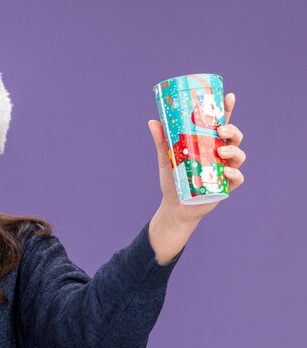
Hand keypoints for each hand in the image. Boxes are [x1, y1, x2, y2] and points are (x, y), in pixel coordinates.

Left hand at [147, 93, 245, 226]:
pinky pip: (237, 178)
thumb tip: (152, 122)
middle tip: (221, 129)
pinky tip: (226, 172)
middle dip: (232, 129)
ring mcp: (224, 169)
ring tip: (223, 151)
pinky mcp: (225, 186)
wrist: (174, 207)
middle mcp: (220, 154)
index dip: (227, 110)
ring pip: (238, 155)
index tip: (229, 97)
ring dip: (234, 150)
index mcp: (208, 144)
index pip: (221, 123)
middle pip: (234, 137)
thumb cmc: (173, 180)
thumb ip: (162, 142)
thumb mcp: (165, 159)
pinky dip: (234, 174)